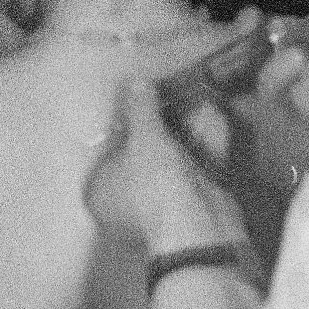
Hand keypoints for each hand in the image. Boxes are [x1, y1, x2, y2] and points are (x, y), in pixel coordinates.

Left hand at [84, 76, 247, 259]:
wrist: (198, 227)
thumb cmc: (155, 183)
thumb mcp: (145, 137)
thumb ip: (140, 108)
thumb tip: (135, 81)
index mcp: (99, 190)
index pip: (109, 147)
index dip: (127, 120)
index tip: (144, 96)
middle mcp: (122, 202)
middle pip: (140, 154)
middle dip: (159, 125)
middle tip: (169, 94)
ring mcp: (157, 206)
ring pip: (168, 161)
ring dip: (182, 135)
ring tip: (191, 100)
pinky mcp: (187, 205)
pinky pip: (190, 171)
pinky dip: (199, 149)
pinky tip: (210, 122)